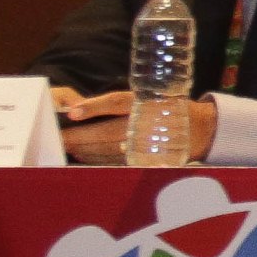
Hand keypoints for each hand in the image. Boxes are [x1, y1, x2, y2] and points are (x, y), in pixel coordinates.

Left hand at [56, 91, 219, 163]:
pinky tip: (84, 154)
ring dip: (83, 149)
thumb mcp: (141, 97)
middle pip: (104, 133)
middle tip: (57, 138)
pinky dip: (96, 158)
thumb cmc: (164, 107)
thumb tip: (74, 111)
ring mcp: (144, 145)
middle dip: (77, 137)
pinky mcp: (143, 158)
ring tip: (66, 146)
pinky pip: (114, 160)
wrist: (199, 128)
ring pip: (106, 149)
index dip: (90, 111)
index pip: (113, 108)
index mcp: (143, 107)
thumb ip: (110, 103)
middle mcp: (144, 127)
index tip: (69, 115)